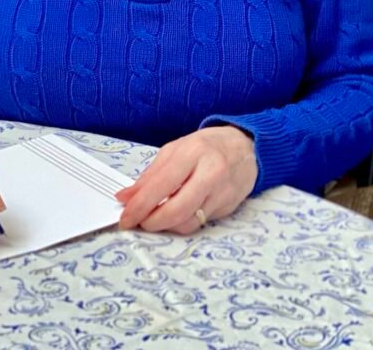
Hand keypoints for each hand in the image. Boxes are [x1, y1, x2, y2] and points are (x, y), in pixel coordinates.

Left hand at [115, 126, 256, 233]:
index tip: (125, 217)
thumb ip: (150, 175)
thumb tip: (125, 197)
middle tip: (138, 223)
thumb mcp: (176, 150)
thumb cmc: (207, 146)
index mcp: (193, 152)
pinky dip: (182, 223)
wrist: (246, 147)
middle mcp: (211, 171)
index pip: (161, 185)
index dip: (140, 205)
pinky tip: (176, 215)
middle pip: (176, 210)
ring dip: (166, 226)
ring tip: (155, 218)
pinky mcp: (229, 206)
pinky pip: (200, 223)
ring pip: (188, 222)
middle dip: (152, 222)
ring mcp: (223, 191)